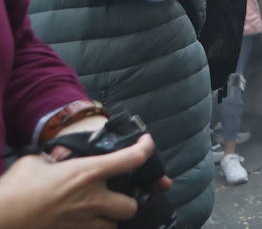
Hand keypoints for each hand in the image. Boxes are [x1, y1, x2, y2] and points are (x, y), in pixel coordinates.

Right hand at [0, 134, 158, 228]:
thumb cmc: (14, 188)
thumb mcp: (36, 162)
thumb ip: (54, 157)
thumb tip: (60, 156)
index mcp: (87, 172)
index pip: (131, 159)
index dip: (146, 149)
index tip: (145, 144)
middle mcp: (91, 198)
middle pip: (131, 206)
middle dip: (130, 201)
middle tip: (120, 194)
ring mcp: (81, 221)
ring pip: (113, 226)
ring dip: (110, 219)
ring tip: (101, 212)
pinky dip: (93, 228)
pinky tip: (86, 222)